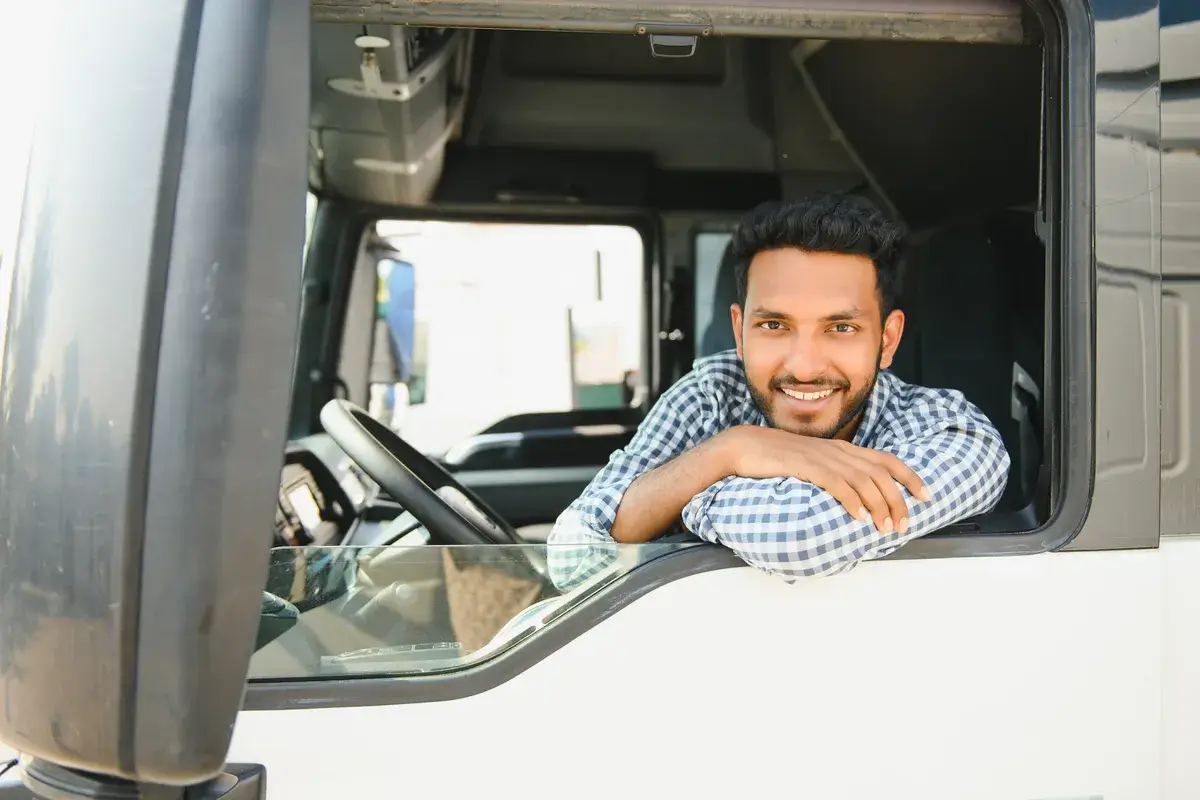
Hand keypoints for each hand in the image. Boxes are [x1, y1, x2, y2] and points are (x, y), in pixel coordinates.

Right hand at [718, 426, 930, 532]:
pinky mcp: (805, 466)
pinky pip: (836, 483)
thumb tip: (855, 498)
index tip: (926, 497)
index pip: (887, 460)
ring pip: (863, 480)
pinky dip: (851, 501)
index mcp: (843, 449)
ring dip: (879, 506)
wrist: (744, 447)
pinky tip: (858, 518)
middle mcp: (838, 451)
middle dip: (898, 501)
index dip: (910, 478)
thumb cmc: (778, 460)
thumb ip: (835, 474)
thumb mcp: (814, 463)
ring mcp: (822, 458)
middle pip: (881, 474)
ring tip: (884, 528)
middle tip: (902, 526)